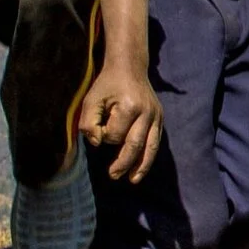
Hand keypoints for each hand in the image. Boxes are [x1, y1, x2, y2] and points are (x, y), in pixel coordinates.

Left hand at [80, 65, 162, 180]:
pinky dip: (149, 157)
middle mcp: (148, 112)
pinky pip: (155, 142)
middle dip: (124, 163)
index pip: (115, 134)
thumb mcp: (91, 99)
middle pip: (135, 145)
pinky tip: (140, 168)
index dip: (104, 136)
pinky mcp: (160, 118)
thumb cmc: (107, 85)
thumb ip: (89, 123)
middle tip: (113, 175)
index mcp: (131, 107)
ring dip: (141, 166)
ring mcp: (157, 115)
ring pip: (150, 147)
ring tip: (132, 180)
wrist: (129, 68)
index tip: (98, 128)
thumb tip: (98, 144)